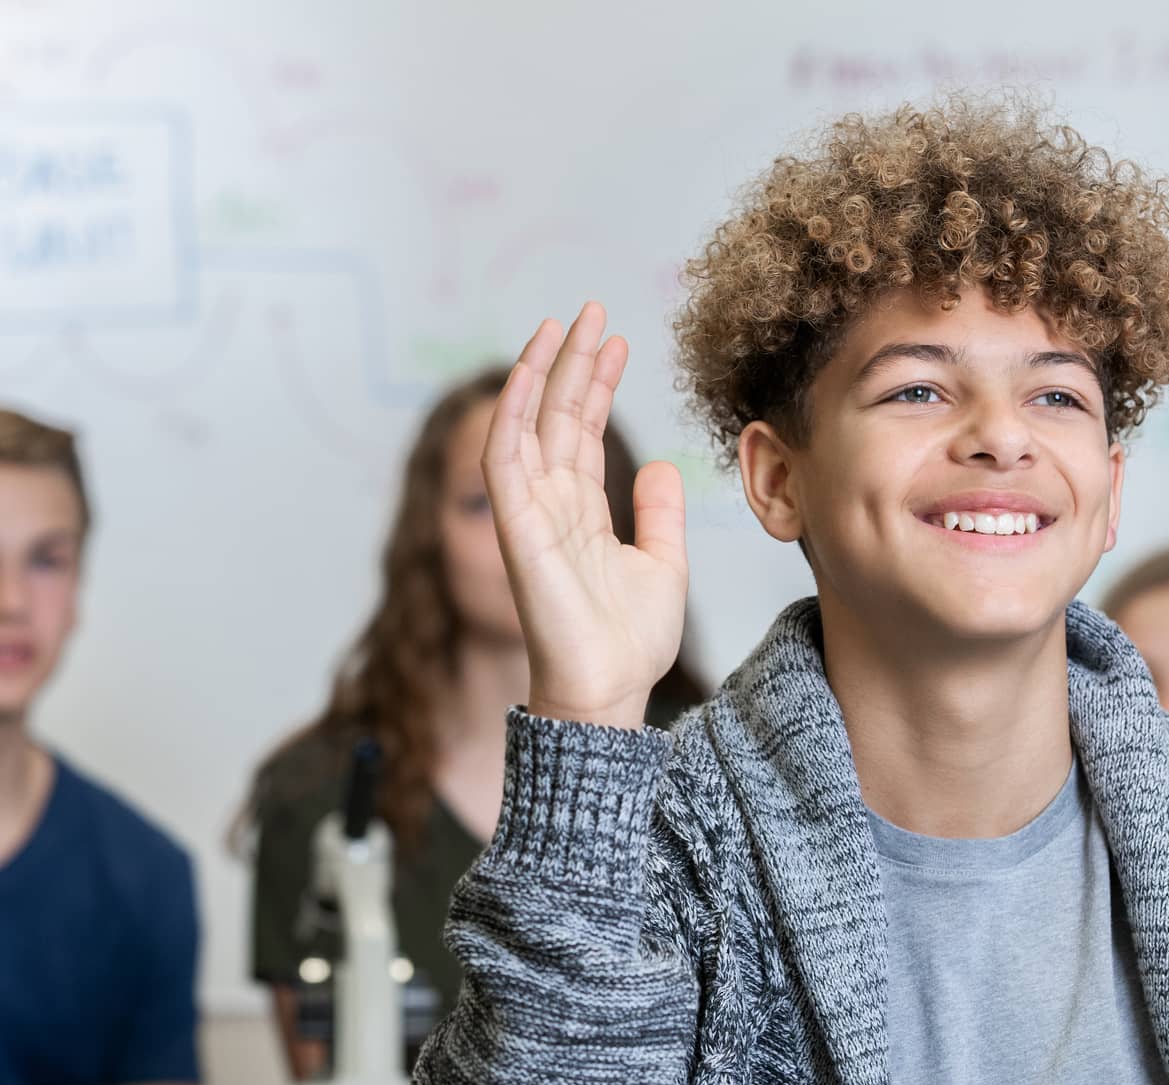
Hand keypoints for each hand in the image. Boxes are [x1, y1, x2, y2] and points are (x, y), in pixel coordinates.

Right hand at [482, 302, 688, 728]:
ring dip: (542, 370)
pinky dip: (514, 410)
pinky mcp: (516, 528)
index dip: (598, 384)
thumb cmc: (630, 642)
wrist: (611, 691)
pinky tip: (532, 369)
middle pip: (558, 416)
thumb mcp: (663, 563)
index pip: (584, 432)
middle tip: (592, 309)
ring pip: (529, 424)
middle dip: (574, 361)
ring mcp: (530, 513)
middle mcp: (551, 504)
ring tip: (566, 321)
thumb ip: (660, 513)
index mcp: (582, 512)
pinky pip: (505, 457)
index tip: (618, 340)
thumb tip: (662, 466)